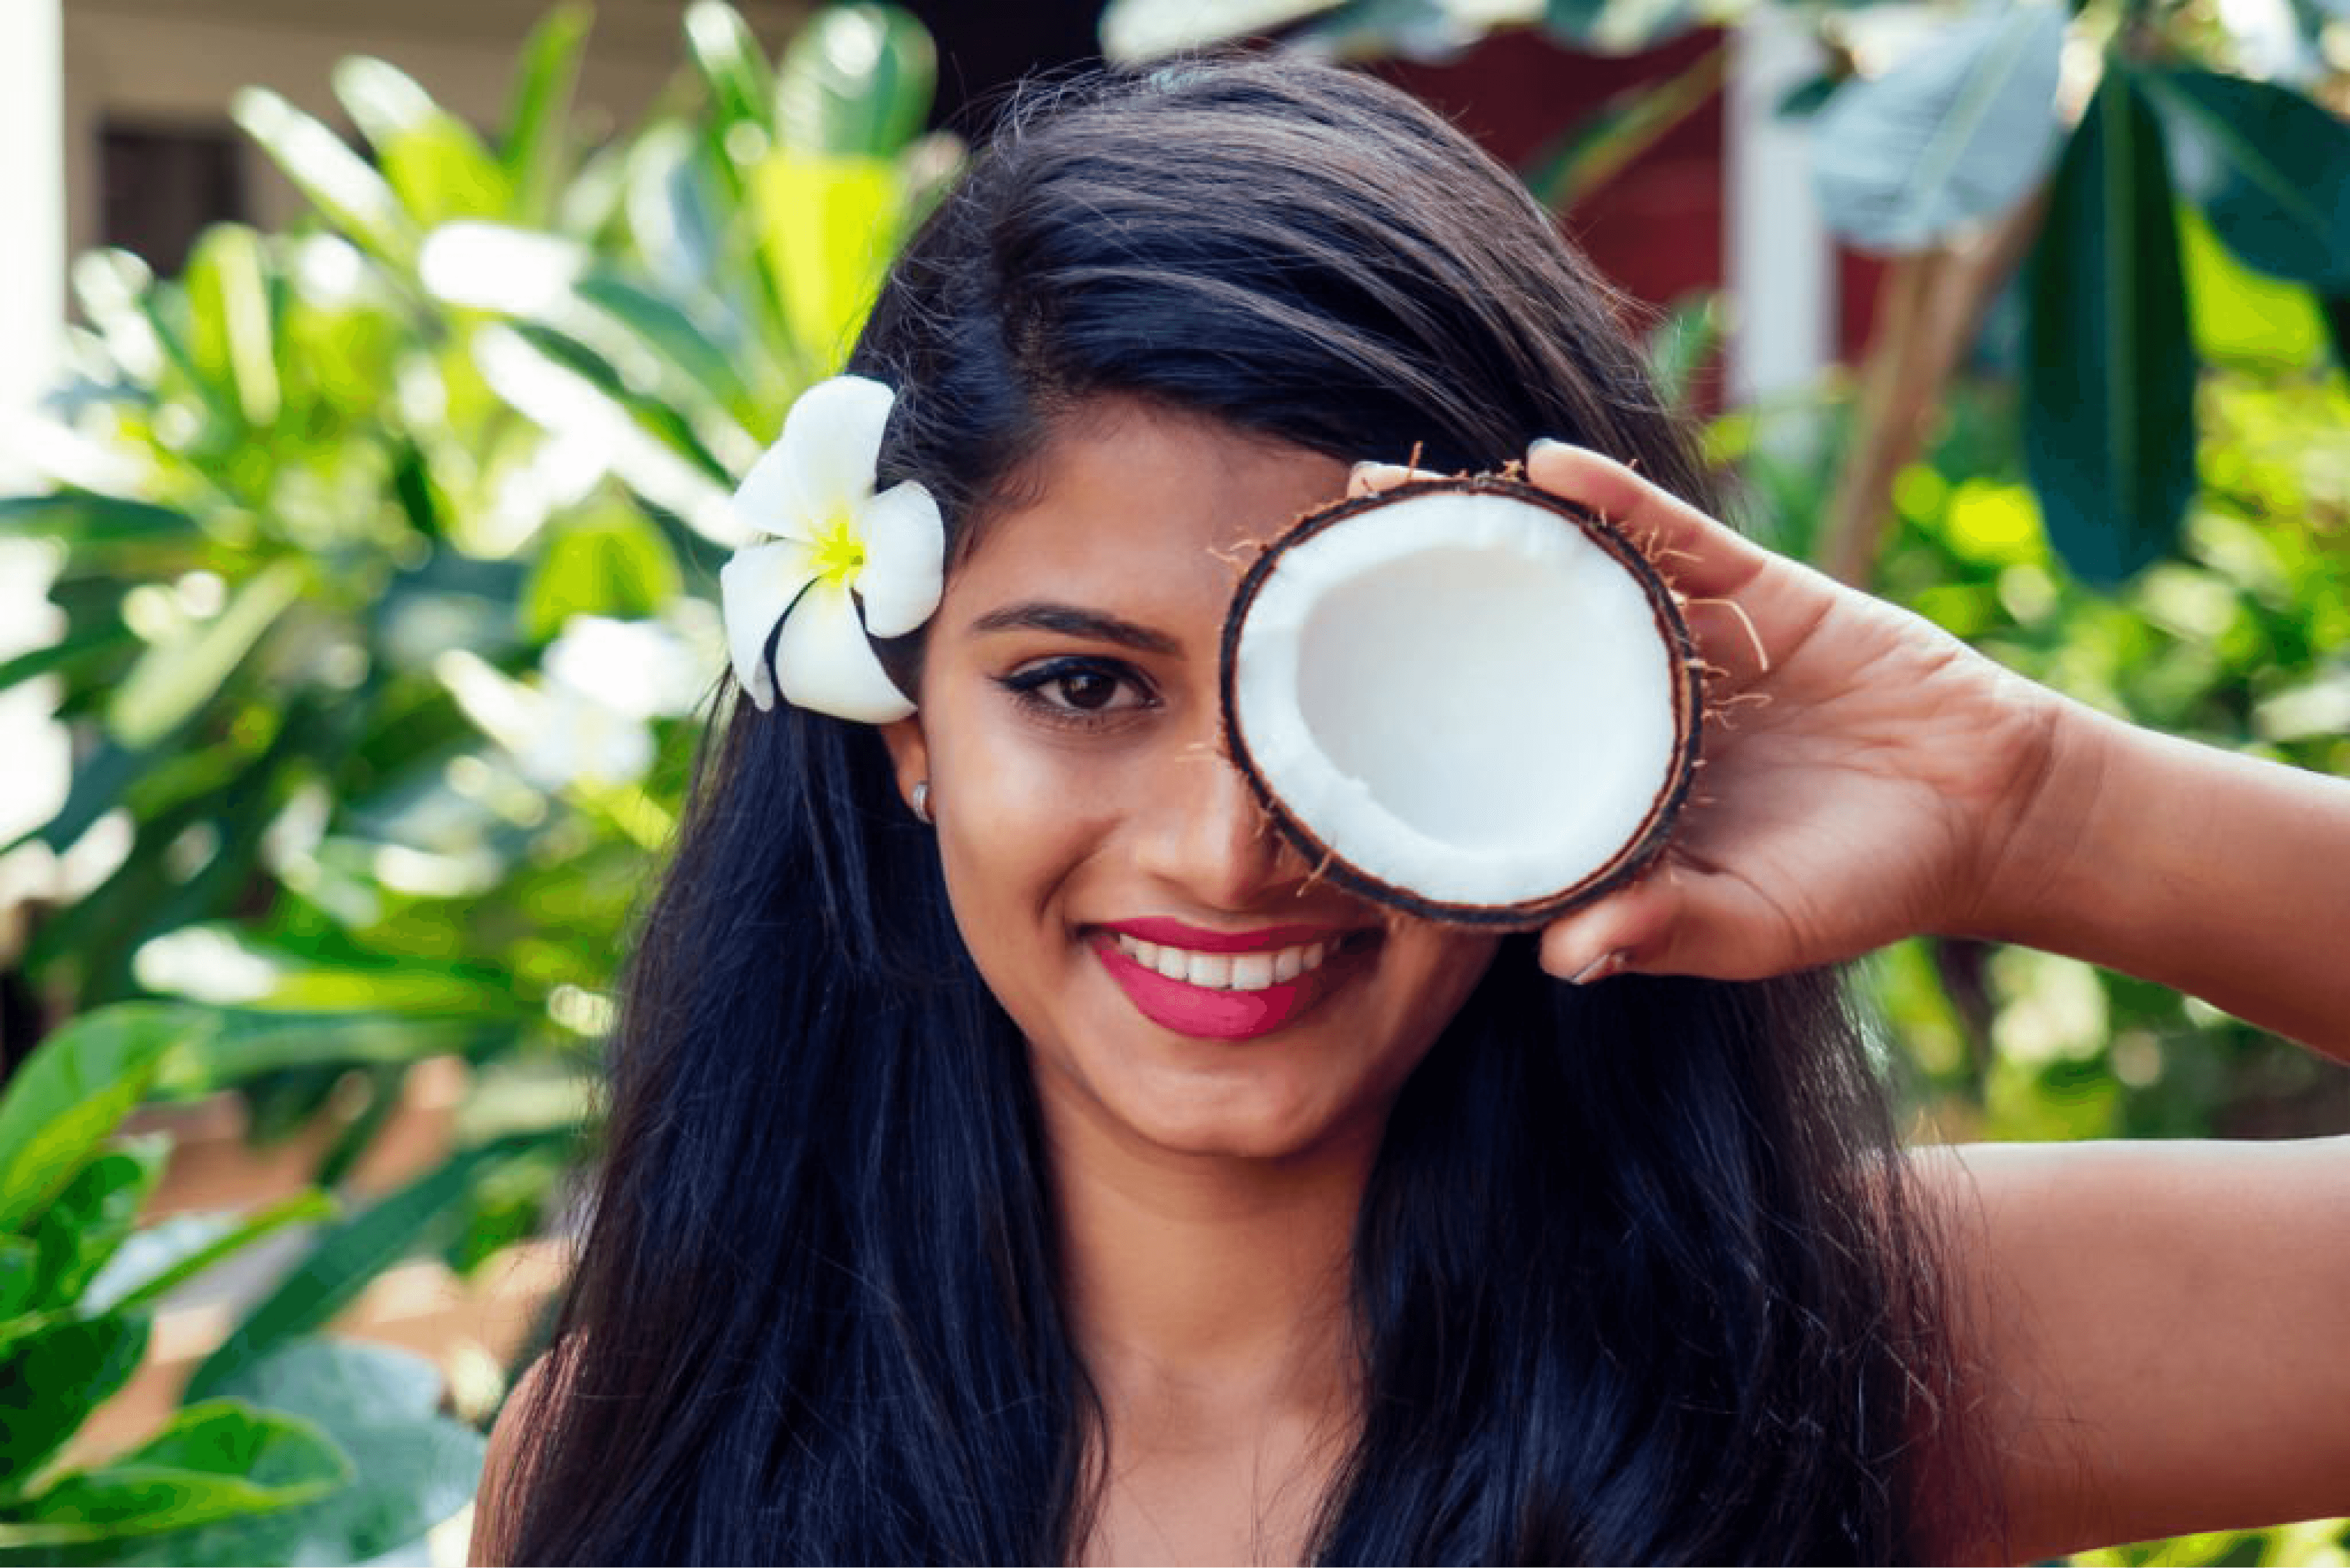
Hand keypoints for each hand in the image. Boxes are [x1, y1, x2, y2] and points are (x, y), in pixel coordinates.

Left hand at [1354, 444, 2067, 982]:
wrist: (1989, 804)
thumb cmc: (1860, 882)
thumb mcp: (1760, 925)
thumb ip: (1672, 933)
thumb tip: (1571, 958)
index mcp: (1600, 794)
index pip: (1474, 761)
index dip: (1390, 737)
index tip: (1303, 714)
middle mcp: (1612, 711)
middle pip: (1484, 649)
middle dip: (1399, 608)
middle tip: (1305, 564)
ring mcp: (1670, 644)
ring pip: (1556, 577)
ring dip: (1477, 531)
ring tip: (1381, 489)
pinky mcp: (1742, 587)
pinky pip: (1663, 535)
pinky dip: (1612, 501)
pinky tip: (1544, 468)